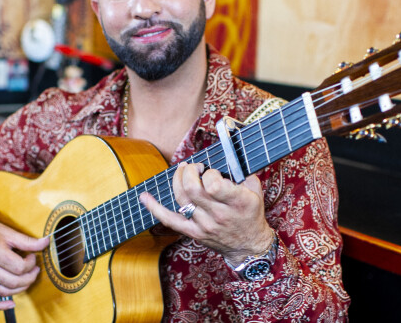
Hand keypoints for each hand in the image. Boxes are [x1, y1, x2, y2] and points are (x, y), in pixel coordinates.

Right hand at [0, 214, 49, 309]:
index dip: (31, 264)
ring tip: (27, 279)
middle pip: (13, 282)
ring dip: (20, 289)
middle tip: (35, 269)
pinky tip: (11, 304)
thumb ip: (27, 240)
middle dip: (29, 277)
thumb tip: (46, 242)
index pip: (20, 267)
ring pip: (3, 291)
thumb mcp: (7, 231)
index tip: (33, 256)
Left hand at [140, 162, 274, 265]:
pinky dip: (155, 208)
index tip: (213, 171)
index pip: (214, 184)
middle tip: (194, 166)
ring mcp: (204, 225)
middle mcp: (218, 214)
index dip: (210, 173)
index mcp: (236, 202)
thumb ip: (243, 171)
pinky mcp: (193, 233)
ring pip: (181, 199)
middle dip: (190, 171)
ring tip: (183, 170)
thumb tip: (228, 153)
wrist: (249, 247)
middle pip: (192, 189)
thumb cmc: (252, 215)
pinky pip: (170, 220)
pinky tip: (144, 197)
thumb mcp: (256, 190)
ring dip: (178, 179)